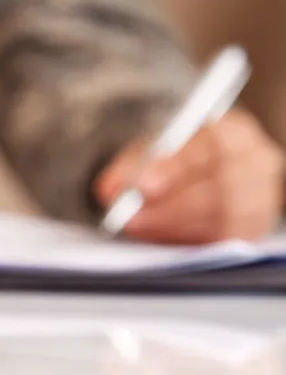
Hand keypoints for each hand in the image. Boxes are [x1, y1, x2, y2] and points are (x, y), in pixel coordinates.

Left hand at [95, 109, 284, 243]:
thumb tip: (114, 190)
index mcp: (235, 132)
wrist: (190, 176)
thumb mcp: (147, 152)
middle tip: (134, 217)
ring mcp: (260, 200)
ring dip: (174, 226)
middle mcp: (256, 164)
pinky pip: (224, 241)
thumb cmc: (173, 159)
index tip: (145, 186)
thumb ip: (132, 166)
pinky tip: (159, 236)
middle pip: (223, 188)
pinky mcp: (252, 231)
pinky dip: (187, 241)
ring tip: (139, 226)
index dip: (177, 167)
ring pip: (224, 218)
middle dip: (173, 206)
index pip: (213, 146)